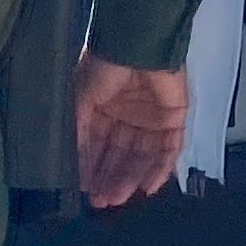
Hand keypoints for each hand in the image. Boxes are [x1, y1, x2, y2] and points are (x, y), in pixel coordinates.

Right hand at [72, 55, 189, 208]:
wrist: (139, 44)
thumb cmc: (106, 68)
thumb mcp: (81, 99)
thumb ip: (78, 131)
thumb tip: (70, 166)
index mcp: (104, 112)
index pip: (98, 148)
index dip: (92, 170)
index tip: (85, 193)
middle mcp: (127, 119)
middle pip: (120, 157)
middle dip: (111, 180)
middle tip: (103, 202)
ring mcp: (152, 120)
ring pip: (142, 157)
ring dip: (131, 179)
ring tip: (119, 198)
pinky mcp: (174, 119)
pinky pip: (169, 150)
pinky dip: (160, 169)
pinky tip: (148, 187)